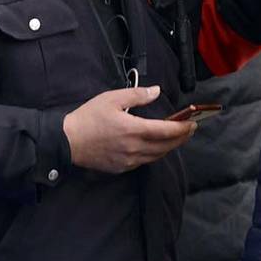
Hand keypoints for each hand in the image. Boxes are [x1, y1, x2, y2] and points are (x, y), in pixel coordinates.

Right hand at [63, 86, 195, 173]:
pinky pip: (144, 162)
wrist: (67, 142)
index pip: (167, 131)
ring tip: (176, 137)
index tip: (193, 123)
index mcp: (134, 130)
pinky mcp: (122, 168)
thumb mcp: (112, 99)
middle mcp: (135, 148)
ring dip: (169, 147)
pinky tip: (155, 147)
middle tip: (190, 129)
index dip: (183, 128)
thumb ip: (137, 95)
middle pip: (166, 146)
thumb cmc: (88, 118)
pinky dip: (155, 153)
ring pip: (157, 156)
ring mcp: (129, 161)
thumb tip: (156, 91)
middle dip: (181, 138)